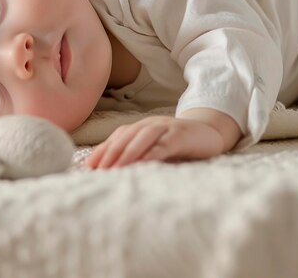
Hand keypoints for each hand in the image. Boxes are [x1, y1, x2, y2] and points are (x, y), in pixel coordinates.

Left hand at [85, 116, 226, 168]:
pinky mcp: (179, 136)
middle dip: (109, 154)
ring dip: (126, 153)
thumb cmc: (179, 143)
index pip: (117, 137)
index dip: (101, 150)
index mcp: (141, 127)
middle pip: (125, 136)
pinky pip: (163, 145)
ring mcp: (165, 128)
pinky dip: (151, 154)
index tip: (88, 167)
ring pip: (141, 138)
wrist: (210, 131)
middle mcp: (150, 125)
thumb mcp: (156, 147)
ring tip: (114, 169)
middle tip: (98, 171)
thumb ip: (139, 154)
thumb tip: (113, 171)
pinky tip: (142, 165)